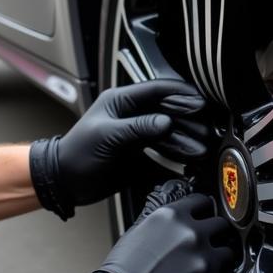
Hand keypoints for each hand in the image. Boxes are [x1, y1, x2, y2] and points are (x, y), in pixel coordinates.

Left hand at [29, 79, 208, 218]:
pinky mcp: (139, 157)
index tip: (200, 101)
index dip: (180, 94)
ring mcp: (137, 137)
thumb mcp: (107, 136)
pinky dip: (177, 159)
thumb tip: (166, 122)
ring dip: (186, 140)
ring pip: (168, 135)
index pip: (157, 91)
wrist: (64, 181)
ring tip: (203, 147)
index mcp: (121, 101)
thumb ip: (137, 128)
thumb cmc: (76, 153)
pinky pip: (163, 156)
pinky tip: (190, 162)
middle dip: (189, 120)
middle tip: (208, 127)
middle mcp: (132, 117)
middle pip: (167, 113)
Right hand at [71, 180, 235, 272]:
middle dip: (214, 236)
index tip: (203, 218)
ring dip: (218, 262)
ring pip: (227, 254)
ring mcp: (206, 262)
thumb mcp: (138, 234)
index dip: (202, 212)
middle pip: (221, 226)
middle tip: (204, 249)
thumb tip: (177, 223)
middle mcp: (193, 235)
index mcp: (173, 217)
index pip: (202, 203)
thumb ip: (164, 224)